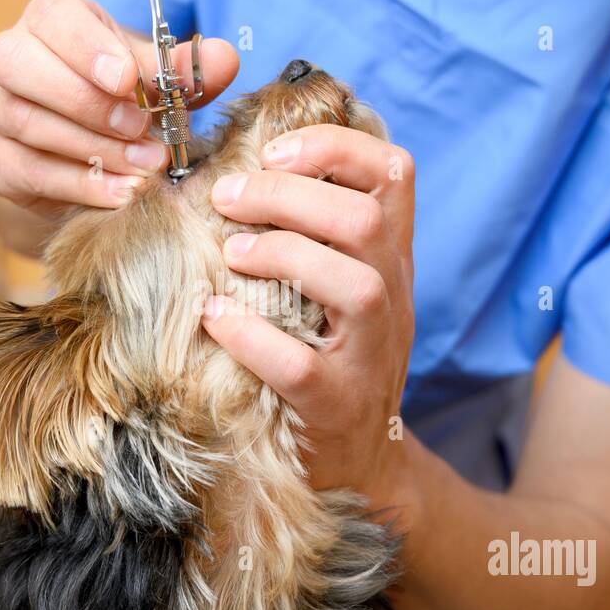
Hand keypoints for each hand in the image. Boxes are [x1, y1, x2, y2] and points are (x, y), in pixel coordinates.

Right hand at [0, 0, 238, 218]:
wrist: (66, 146)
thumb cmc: (112, 96)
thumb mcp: (147, 77)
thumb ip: (183, 69)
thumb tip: (226, 58)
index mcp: (52, 21)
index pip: (53, 18)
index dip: (88, 48)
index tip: (128, 79)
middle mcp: (13, 58)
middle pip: (20, 65)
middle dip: (87, 101)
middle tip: (142, 128)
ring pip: (26, 121)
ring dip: (93, 147)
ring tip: (146, 166)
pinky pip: (31, 170)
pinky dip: (81, 184)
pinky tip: (123, 191)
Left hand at [200, 124, 417, 513]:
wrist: (359, 463)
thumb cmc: (330, 357)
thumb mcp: (339, 289)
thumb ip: (315, 234)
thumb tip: (241, 168)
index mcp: (391, 258)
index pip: (394, 173)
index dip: (336, 146)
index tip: (274, 152)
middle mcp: (393, 298)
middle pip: (363, 220)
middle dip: (287, 195)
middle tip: (226, 198)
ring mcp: (371, 355)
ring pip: (357, 285)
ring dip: (282, 254)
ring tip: (231, 254)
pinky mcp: (337, 406)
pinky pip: (300, 366)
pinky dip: (251, 336)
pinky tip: (215, 317)